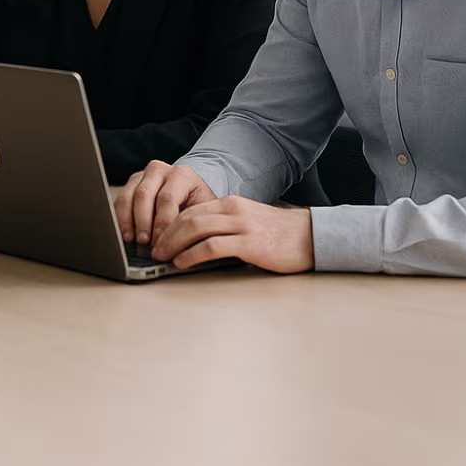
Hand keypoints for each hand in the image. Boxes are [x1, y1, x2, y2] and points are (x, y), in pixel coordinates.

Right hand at [113, 160, 215, 246]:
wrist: (191, 191)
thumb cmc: (198, 203)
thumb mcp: (202, 211)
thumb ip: (192, 224)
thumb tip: (181, 247)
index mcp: (181, 175)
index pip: (167, 198)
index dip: (162, 223)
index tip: (162, 243)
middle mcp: (159, 171)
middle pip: (144, 195)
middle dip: (143, 222)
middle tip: (145, 242)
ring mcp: (142, 176)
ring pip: (128, 197)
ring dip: (127, 221)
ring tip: (131, 239)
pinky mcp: (130, 184)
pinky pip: (119, 200)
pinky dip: (120, 219)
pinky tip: (125, 233)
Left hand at [152, 196, 314, 272]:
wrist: (312, 237)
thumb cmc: (277, 234)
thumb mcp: (245, 221)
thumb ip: (222, 225)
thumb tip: (190, 239)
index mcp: (230, 203)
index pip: (189, 210)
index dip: (168, 224)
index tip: (156, 238)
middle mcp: (233, 210)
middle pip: (187, 217)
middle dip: (165, 234)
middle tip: (153, 249)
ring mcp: (242, 226)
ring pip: (196, 228)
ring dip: (173, 243)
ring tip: (163, 256)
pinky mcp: (251, 244)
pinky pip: (213, 246)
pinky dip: (192, 254)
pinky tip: (183, 262)